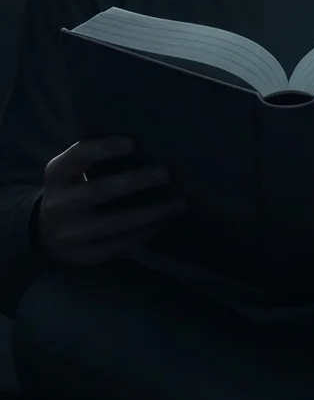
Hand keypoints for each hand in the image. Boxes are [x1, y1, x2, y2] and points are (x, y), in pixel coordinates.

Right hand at [35, 137, 186, 267]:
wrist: (47, 233)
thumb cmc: (76, 189)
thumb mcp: (74, 171)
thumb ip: (98, 159)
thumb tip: (150, 145)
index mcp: (57, 174)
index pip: (79, 156)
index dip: (105, 148)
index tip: (133, 143)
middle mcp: (58, 204)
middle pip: (100, 190)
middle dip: (136, 181)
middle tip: (166, 173)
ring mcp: (69, 234)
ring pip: (117, 223)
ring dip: (153, 212)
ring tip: (180, 202)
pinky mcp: (83, 256)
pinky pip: (120, 244)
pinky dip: (147, 232)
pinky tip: (166, 221)